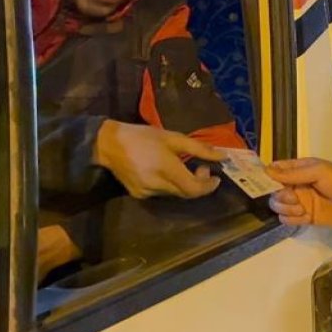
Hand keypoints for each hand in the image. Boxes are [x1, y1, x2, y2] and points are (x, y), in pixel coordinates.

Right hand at [93, 120, 225, 198]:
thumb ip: (199, 149)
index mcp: (166, 168)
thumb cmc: (143, 136)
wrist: (109, 144)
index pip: (194, 189)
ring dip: (184, 183)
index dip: (208, 186)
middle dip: (198, 183)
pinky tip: (165, 171)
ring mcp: (147, 192)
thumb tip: (223, 156)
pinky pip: (161, 193)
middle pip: (186, 193)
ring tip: (182, 166)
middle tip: (201, 167)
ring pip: (174, 194)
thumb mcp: (172, 137)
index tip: (215, 177)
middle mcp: (157, 185)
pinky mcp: (139, 195)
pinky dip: (170, 185)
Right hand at [265, 158, 331, 228]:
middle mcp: (296, 185)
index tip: (261, 181)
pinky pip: (285, 219)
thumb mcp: (319, 171)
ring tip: (302, 207)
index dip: (266, 175)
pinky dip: (292, 218)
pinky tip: (305, 216)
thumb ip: (293, 173)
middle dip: (279, 194)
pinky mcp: (303, 217)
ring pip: (277, 205)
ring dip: (286, 206)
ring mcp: (299, 202)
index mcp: (299, 169)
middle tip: (294, 197)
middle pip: (273, 190)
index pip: (275, 170)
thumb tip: (267, 171)